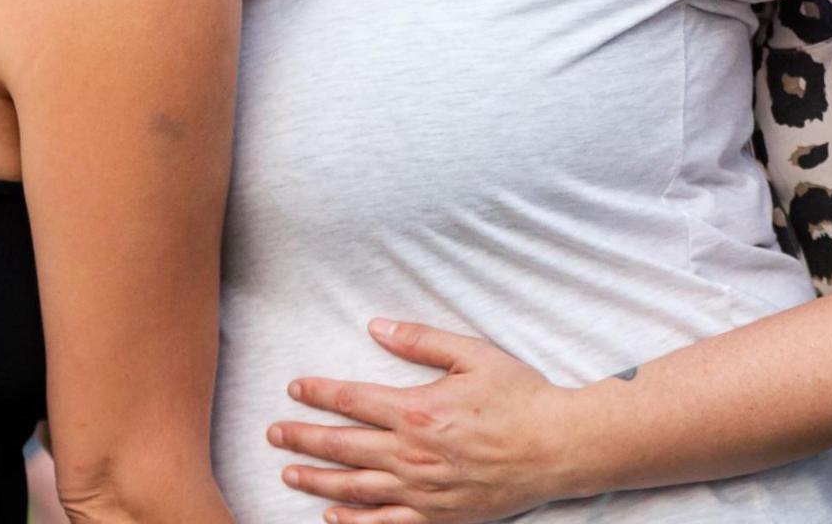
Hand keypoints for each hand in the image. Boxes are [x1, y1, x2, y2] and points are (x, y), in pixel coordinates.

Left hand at [273, 320, 578, 523]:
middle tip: (274, 433)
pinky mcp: (437, 516)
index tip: (295, 388)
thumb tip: (376, 327)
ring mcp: (422, 490)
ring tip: (288, 472)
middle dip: (302, 437)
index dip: (319, 393)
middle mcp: (412, 454)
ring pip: (354, 487)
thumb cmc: (518, 397)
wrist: (557, 446)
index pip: (352, 400)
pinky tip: (331, 515)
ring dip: (316, 479)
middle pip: (341, 446)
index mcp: (417, 410)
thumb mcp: (473, 355)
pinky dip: (353, 521)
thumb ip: (421, 341)